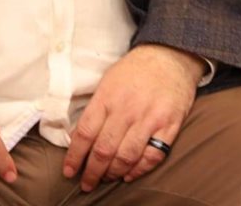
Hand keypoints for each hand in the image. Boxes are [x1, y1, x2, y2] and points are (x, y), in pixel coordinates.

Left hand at [63, 44, 202, 191]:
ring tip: (107, 178)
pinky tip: (130, 174)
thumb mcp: (108, 81)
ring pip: (126, 156)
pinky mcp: (170, 125)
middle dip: (92, 172)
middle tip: (87, 184)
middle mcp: (127, 109)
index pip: (84, 133)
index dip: (74, 157)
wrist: (171, 55)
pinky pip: (153, 155)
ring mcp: (150, 118)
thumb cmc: (136, 69)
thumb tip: (78, 137)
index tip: (69, 171)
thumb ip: (95, 108)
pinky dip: (139, 169)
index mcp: (107, 97)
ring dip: (113, 173)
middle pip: (104, 150)